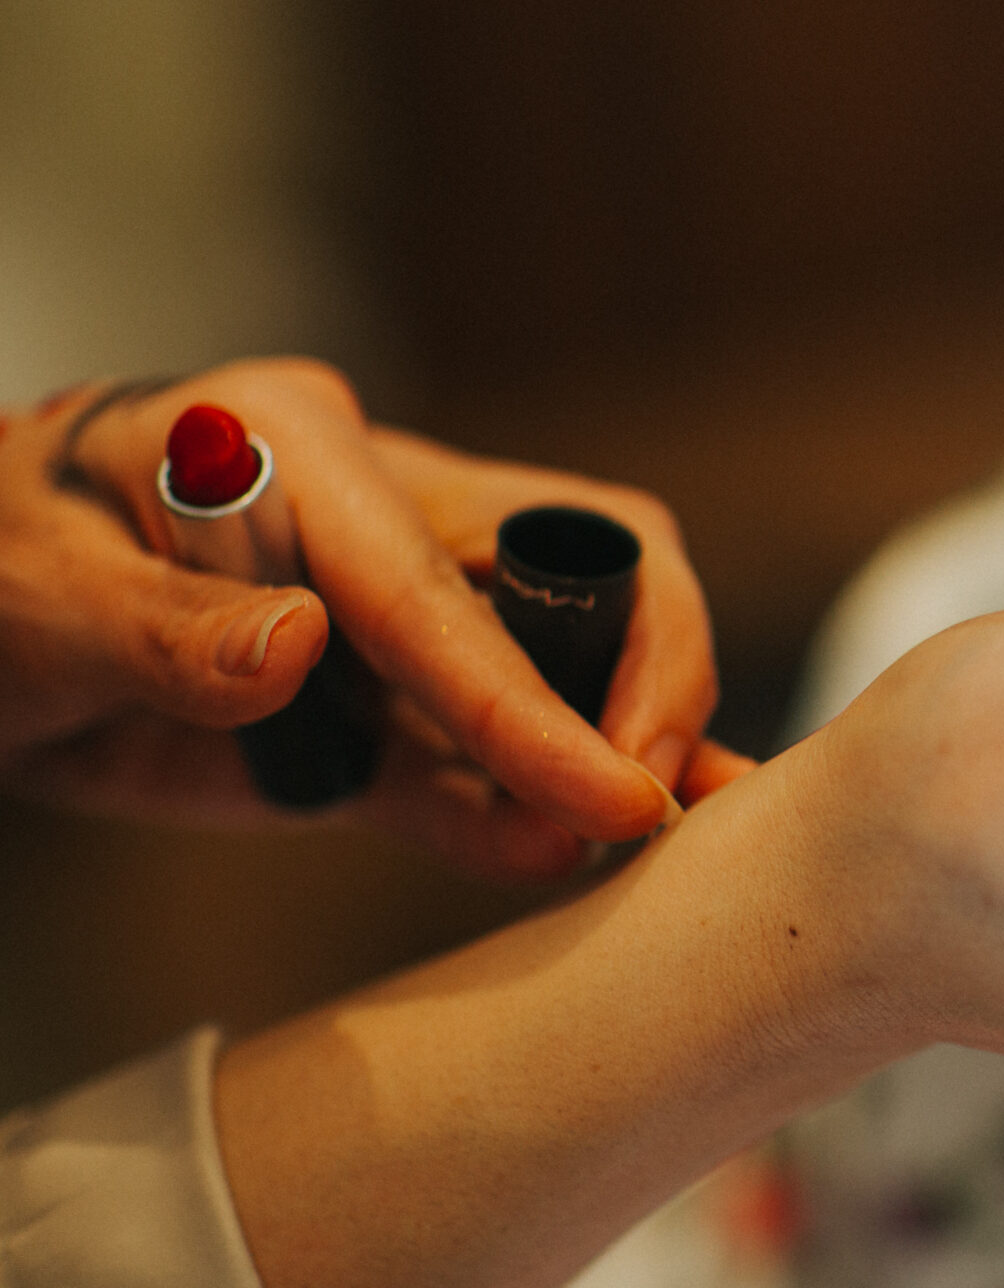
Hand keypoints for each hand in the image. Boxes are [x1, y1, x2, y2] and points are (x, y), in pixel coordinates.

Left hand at [0, 360, 724, 875]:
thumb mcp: (30, 593)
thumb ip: (159, 625)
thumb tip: (297, 647)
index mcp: (295, 445)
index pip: (440, 582)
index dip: (531, 695)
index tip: (611, 785)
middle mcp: (373, 510)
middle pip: (576, 561)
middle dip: (638, 677)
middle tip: (635, 798)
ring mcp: (385, 607)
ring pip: (560, 655)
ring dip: (615, 744)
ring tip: (657, 837)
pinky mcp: (368, 702)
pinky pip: (474, 753)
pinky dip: (539, 801)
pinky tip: (596, 841)